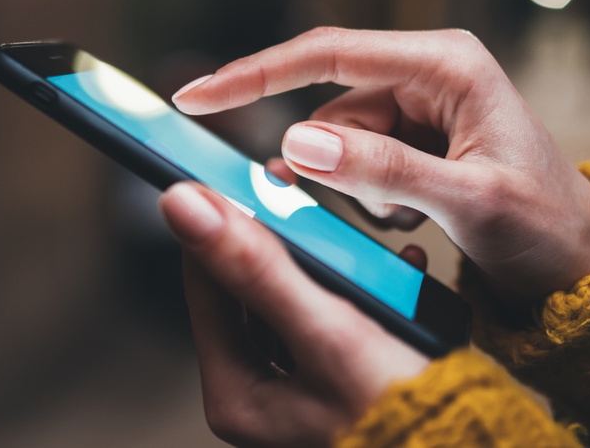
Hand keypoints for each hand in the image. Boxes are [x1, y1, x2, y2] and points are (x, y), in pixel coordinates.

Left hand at [159, 182, 428, 446]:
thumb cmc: (405, 412)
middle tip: (299, 194)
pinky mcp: (337, 382)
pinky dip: (361, 289)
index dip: (221, 222)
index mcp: (236, 393)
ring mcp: (297, 391)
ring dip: (327, 261)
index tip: (243, 177)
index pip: (205, 281)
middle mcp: (257, 396)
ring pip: (294, 297)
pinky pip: (335, 317)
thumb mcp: (326, 330)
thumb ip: (256, 266)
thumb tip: (184, 207)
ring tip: (354, 232)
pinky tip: (397, 268)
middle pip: (249, 288)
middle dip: (282, 239)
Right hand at [172, 27, 589, 301]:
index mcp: (445, 64)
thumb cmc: (545, 228)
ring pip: (337, 141)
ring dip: (355, 188)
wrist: (581, 265)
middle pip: (329, 105)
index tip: (197, 96)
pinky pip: (355, 161)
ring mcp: (419, 106)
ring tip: (411, 219)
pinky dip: (365, 195)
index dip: (256, 74)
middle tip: (360, 207)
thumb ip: (383, 169)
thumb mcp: (468, 201)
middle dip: (328, 161)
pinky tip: (410, 218)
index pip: (329, 54)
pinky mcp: (412, 138)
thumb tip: (296, 143)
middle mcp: (427, 73)